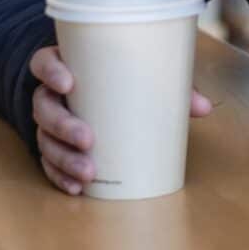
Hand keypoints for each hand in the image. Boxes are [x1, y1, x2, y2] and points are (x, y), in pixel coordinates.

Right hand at [29, 45, 212, 195]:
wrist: (106, 90)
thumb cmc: (125, 77)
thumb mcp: (145, 75)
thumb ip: (172, 87)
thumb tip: (204, 108)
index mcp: (70, 65)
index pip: (45, 62)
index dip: (51, 71)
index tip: (69, 82)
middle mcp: (53, 93)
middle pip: (44, 106)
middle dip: (64, 125)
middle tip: (89, 139)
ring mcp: (50, 120)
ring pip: (44, 138)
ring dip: (63, 157)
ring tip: (89, 173)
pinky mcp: (53, 145)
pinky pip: (48, 162)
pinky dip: (61, 175)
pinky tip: (76, 187)